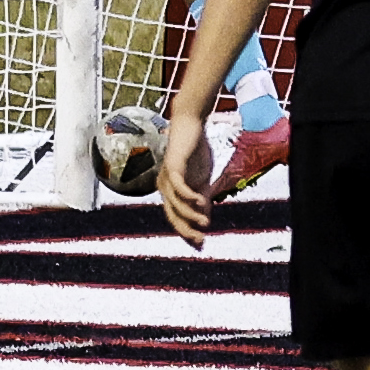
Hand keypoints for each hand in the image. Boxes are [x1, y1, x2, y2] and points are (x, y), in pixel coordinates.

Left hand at [158, 109, 215, 247]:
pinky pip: (179, 186)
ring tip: (205, 224)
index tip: (201, 244)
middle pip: (172, 215)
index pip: (176, 217)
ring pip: (175, 203)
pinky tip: (202, 202)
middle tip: (200, 241)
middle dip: (186, 230)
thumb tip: (205, 219)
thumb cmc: (196, 151)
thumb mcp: (202, 180)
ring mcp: (167, 176)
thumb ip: (202, 198)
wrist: (191, 125)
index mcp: (171, 191)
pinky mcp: (173, 166)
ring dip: (190, 215)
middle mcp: (164, 186)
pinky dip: (189, 196)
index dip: (187, 231)